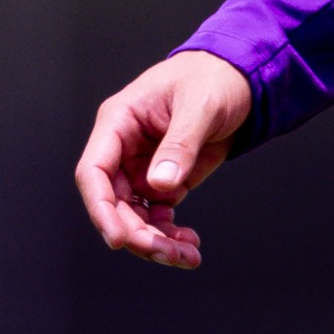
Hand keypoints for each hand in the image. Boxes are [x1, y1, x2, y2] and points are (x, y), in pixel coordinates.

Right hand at [75, 50, 252, 269]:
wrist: (240, 79)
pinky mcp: (164, 181)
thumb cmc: (212, 78)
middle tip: (169, 254)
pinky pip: (156, 218)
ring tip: (187, 255)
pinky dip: (169, 235)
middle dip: (138, 235)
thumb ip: (180, 143)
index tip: (118, 238)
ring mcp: (142, 168)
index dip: (100, 208)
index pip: (94, 171)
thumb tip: (160, 185)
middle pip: (114, 204)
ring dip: (155, 242)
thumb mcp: (200, 105)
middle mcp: (124, 149)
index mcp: (119, 121)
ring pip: (134, 218)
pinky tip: (189, 243)